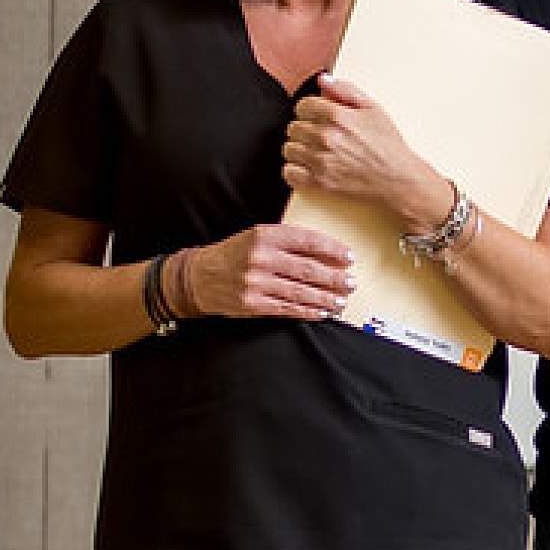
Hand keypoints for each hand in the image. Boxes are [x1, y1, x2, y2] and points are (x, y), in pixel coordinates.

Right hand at [186, 223, 353, 320]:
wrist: (198, 277)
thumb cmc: (234, 254)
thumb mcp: (257, 237)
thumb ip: (287, 242)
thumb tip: (325, 253)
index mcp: (265, 235)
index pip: (308, 240)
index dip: (333, 249)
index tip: (349, 257)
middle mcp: (261, 258)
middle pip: (309, 269)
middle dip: (335, 278)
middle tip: (352, 283)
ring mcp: (256, 282)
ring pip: (301, 292)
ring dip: (326, 299)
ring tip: (341, 301)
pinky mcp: (253, 304)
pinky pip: (288, 309)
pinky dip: (308, 312)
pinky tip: (322, 313)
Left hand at [282, 73, 432, 208]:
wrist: (397, 179)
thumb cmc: (388, 145)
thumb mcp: (373, 109)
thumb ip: (346, 90)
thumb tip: (323, 79)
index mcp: (337, 116)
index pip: (302, 105)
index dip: (309, 109)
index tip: (316, 116)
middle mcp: (326, 137)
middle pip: (294, 127)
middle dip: (304, 128)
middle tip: (319, 134)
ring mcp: (321, 160)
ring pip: (289, 149)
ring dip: (299, 148)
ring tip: (314, 150)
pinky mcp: (319, 182)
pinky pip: (289, 172)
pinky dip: (295, 169)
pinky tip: (308, 166)